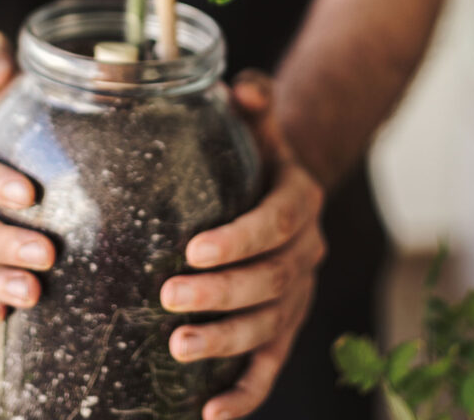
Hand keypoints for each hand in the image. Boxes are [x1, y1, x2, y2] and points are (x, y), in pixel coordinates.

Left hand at [160, 71, 325, 419]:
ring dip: (225, 342)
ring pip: (268, 326)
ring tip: (177, 347)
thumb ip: (254, 102)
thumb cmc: (258, 155)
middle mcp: (304, 251)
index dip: (239, 240)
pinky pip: (269, 365)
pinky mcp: (283, 326)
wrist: (287, 190)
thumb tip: (243, 86)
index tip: (193, 249)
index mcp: (298, 202)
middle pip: (268, 281)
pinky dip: (245, 392)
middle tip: (169, 297)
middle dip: (219, 294)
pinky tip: (208, 413)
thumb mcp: (259, 124)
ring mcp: (296, 294)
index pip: (274, 224)